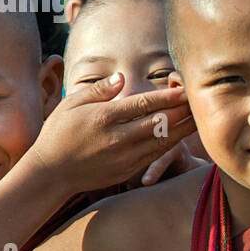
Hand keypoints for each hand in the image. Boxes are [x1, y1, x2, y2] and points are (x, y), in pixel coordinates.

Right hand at [27, 73, 194, 193]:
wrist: (51, 173)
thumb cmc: (59, 133)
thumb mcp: (72, 105)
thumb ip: (99, 90)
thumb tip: (122, 78)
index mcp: (105, 117)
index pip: (145, 104)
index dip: (168, 96)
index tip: (184, 88)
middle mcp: (118, 138)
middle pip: (160, 123)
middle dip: (181, 111)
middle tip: (198, 99)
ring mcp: (124, 157)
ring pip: (162, 141)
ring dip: (182, 129)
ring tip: (198, 116)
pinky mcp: (128, 170)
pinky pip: (155, 155)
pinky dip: (170, 144)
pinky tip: (181, 135)